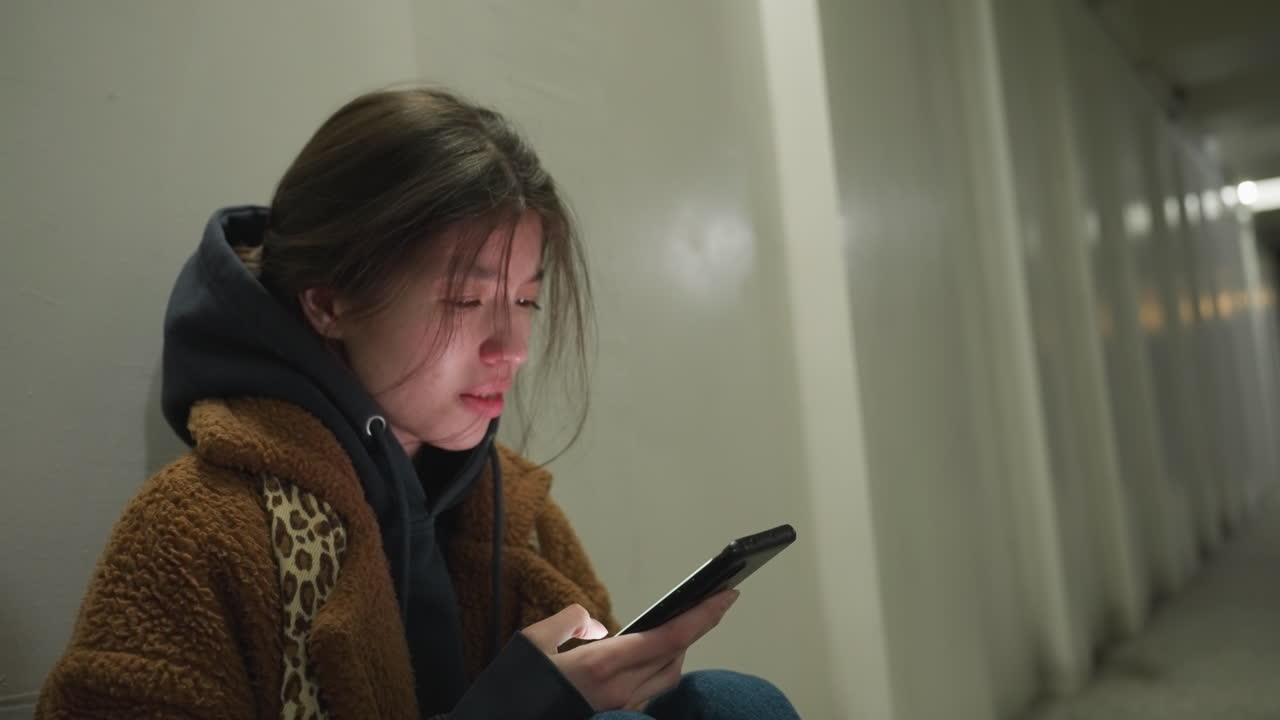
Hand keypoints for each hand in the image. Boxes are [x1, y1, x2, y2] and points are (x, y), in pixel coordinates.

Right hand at [521, 590, 739, 710]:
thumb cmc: (516, 689)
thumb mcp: (533, 642)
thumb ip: (568, 622)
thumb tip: (593, 623)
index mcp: (602, 666)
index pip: (670, 638)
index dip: (704, 616)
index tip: (728, 595)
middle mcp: (619, 692)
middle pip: (676, 659)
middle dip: (693, 630)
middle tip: (706, 604)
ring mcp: (620, 711)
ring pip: (666, 679)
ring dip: (677, 653)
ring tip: (678, 627)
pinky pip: (648, 694)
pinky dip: (656, 673)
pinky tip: (649, 660)